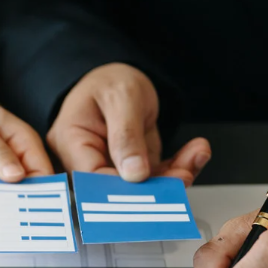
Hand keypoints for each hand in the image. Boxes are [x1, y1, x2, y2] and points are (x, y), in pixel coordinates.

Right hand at [48, 62, 210, 185]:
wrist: (121, 78)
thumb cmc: (110, 81)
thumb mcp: (120, 97)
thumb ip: (125, 134)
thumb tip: (134, 174)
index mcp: (70, 142)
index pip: (92, 178)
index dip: (121, 190)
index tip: (153, 184)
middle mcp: (88, 160)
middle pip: (117, 190)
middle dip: (155, 186)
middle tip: (184, 174)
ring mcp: (112, 167)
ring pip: (143, 187)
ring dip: (174, 176)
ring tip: (196, 155)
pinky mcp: (134, 168)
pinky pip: (157, 177)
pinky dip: (179, 167)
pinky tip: (195, 152)